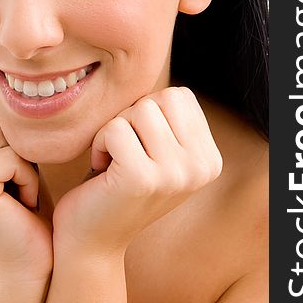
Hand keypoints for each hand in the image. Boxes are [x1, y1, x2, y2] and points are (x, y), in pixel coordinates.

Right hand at [0, 90, 52, 281]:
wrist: (26, 261)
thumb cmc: (24, 203)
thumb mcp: (5, 154)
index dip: (5, 126)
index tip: (10, 163)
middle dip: (14, 141)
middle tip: (15, 178)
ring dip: (23, 159)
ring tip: (18, 188)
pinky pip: (11, 155)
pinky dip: (28, 176)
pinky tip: (21, 201)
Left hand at [52, 87, 222, 254]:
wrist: (92, 239)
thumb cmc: (117, 183)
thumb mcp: (157, 150)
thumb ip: (169, 118)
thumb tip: (155, 63)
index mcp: (209, 158)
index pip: (180, 95)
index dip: (148, 112)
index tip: (139, 145)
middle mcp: (201, 168)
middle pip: (161, 98)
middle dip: (132, 118)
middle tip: (123, 152)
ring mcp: (176, 174)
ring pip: (139, 109)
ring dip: (114, 130)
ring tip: (113, 160)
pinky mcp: (142, 178)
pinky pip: (115, 128)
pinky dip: (99, 143)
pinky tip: (101, 170)